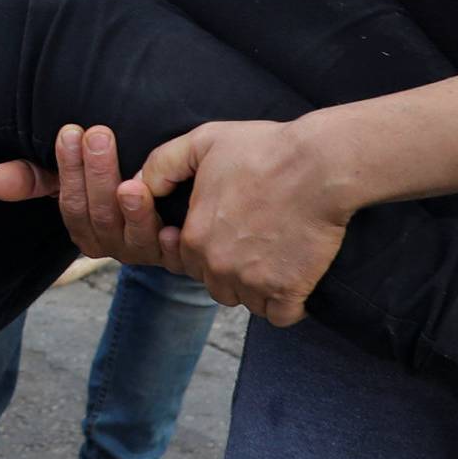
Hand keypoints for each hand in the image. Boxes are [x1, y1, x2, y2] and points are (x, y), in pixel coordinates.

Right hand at [0, 124, 180, 269]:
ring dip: (133, 208)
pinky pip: (173, 254)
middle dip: (97, 175)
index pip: (70, 204)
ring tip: (133, 180)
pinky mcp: (179, 254)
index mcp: (86, 230)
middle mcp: (114, 245)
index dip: (68, 171)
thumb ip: (34, 177)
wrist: (173, 186)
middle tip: (98, 135)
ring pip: (134, 235)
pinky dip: (170, 240)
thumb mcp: (72, 175)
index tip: (71, 132)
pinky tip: (171, 218)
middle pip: (100, 216)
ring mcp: (147, 250)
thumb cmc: (111, 178)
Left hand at [137, 117, 354, 324]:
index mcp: (194, 238)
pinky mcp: (287, 291)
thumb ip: (162, 164)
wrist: (318, 165)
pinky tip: (293, 280)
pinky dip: (286, 304)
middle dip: (232, 270)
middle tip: (256, 240)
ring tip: (276, 255)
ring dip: (259, 288)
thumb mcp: (203, 142)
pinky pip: (280, 316)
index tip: (232, 229)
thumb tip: (138, 184)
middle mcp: (218, 266)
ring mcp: (253, 282)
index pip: (190, 261)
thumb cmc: (263, 149)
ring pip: (247, 301)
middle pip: (218, 285)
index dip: (210, 247)